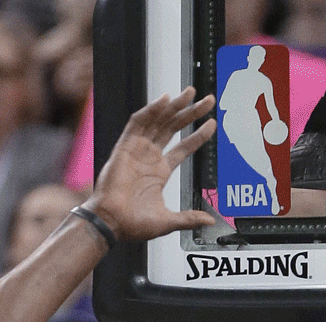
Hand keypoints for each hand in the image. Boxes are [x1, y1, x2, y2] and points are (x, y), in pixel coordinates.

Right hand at [85, 87, 217, 241]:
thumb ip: (189, 218)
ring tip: (191, 93)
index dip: (198, 135)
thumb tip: (209, 220)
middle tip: (208, 99)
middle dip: (191, 113)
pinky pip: (137, 123)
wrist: (112, 223)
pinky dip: (151, 110)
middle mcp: (150, 157)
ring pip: (158, 121)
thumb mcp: (169, 221)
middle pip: (174, 128)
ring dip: (174, 106)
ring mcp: (137, 150)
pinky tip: (165, 100)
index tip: (213, 123)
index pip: (184, 147)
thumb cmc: (134, 224)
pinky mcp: (124, 147)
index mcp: (160, 171)